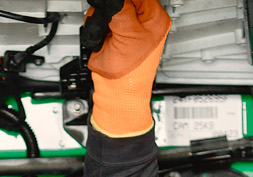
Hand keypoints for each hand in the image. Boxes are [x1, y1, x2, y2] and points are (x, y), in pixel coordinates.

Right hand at [84, 0, 171, 137]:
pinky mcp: (112, 34)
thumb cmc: (130, 72)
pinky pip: (100, 19)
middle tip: (111, 22)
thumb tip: (114, 2)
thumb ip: (121, 10)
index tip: (113, 6)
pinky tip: (102, 38)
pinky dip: (96, 26)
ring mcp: (126, 27)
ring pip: (109, 8)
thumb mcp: (128, 34)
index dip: (123, 1)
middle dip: (111, 9)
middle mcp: (143, 21)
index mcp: (155, 18)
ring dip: (102, 19)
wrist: (115, 92)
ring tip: (107, 34)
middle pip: (123, 0)